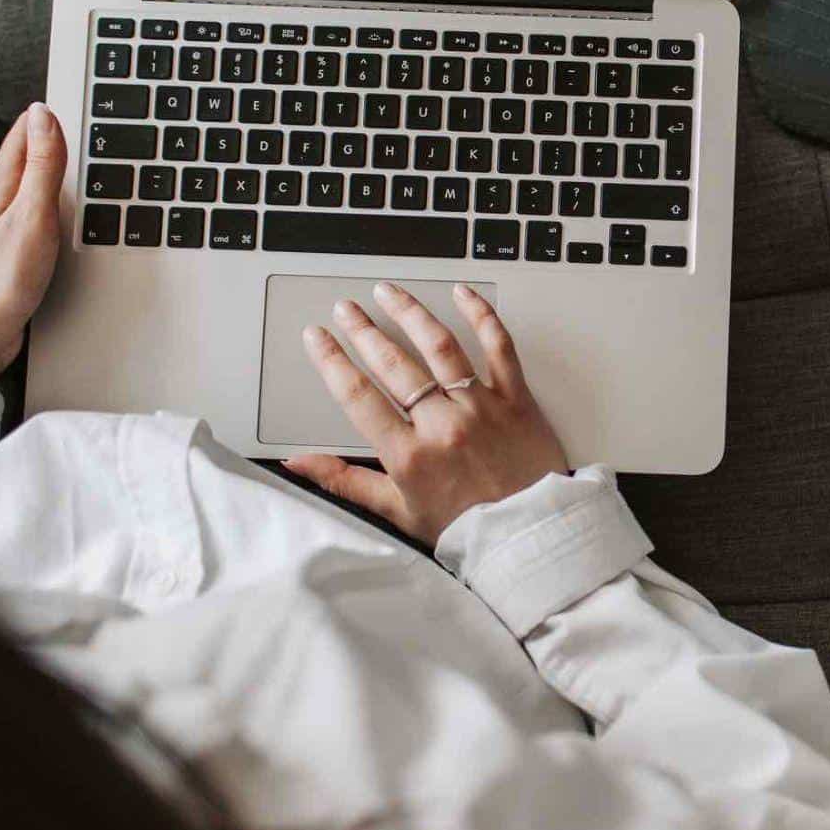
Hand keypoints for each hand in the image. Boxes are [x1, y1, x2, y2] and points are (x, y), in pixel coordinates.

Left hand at [0, 102, 65, 378]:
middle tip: (78, 116)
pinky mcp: (13, 249)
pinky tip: (66, 210)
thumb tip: (44, 116)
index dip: (50, 114)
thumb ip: (42, 167)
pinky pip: (37, 212)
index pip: (25, 132)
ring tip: (77, 153)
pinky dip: (54, 201)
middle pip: (28, 155)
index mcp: (0, 185)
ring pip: (32, 183)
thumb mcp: (30, 216)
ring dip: (54, 167)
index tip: (74, 97)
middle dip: (52, 135)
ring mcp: (4, 226)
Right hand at [282, 282, 568, 545]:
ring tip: (387, 292)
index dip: (331, 361)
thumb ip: (346, 482)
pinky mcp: (516, 399)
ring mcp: (481, 406)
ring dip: (409, 313)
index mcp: (409, 455)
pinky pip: (499, 346)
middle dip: (363, 330)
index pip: (358, 396)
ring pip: (439, 346)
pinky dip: (481, 315)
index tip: (316, 337)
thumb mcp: (398, 511)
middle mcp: (442, 424)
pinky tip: (462, 293)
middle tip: (346, 308)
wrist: (531, 537)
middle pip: (393, 363)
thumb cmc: (467, 528)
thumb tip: (298, 466)